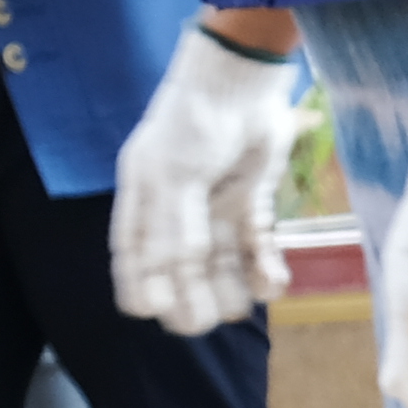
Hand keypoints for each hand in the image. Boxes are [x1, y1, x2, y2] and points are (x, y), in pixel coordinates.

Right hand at [109, 23, 296, 337]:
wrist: (242, 84)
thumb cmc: (193, 122)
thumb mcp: (175, 175)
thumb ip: (174, 227)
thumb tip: (170, 280)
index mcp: (144, 200)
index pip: (134, 254)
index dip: (139, 286)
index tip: (148, 314)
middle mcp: (177, 210)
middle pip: (181, 268)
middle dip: (190, 297)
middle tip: (201, 323)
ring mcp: (216, 208)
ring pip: (221, 264)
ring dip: (231, 288)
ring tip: (243, 304)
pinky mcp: (252, 204)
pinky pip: (256, 246)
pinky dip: (265, 268)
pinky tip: (274, 284)